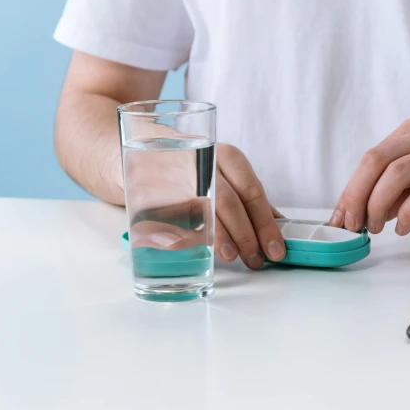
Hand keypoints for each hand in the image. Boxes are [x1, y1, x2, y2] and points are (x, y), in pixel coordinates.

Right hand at [126, 143, 284, 269]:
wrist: (131, 150)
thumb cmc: (189, 168)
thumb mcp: (222, 175)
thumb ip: (248, 199)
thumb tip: (278, 224)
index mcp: (227, 156)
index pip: (252, 191)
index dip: (266, 223)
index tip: (276, 249)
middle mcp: (204, 160)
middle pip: (229, 201)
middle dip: (246, 235)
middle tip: (256, 259)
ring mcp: (175, 174)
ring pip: (203, 208)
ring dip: (219, 237)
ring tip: (231, 256)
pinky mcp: (150, 190)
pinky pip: (172, 216)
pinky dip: (185, 236)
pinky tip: (198, 248)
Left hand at [329, 119, 409, 234]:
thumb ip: (396, 191)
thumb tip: (363, 213)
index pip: (371, 158)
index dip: (350, 188)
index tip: (341, 216)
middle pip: (377, 161)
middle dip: (357, 196)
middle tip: (352, 224)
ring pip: (397, 174)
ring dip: (378, 206)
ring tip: (377, 228)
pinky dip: (407, 214)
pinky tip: (403, 228)